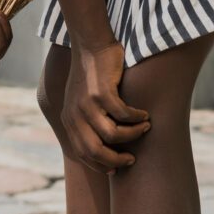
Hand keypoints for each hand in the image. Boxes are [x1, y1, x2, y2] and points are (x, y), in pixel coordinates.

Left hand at [61, 40, 149, 174]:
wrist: (90, 45)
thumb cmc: (91, 74)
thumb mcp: (80, 100)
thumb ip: (87, 120)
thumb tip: (105, 146)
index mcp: (68, 119)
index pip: (81, 153)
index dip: (100, 165)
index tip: (115, 169)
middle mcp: (74, 114)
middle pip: (95, 151)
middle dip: (115, 160)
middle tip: (131, 159)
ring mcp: (87, 104)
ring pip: (113, 134)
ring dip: (132, 135)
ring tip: (144, 128)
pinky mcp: (101, 92)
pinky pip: (123, 114)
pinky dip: (136, 117)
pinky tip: (144, 114)